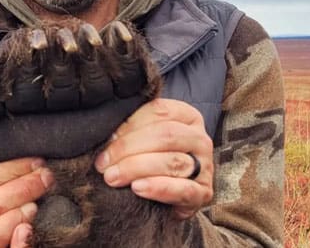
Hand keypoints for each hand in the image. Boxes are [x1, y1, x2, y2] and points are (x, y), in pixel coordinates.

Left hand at [94, 98, 213, 218]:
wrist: (168, 199)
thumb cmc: (152, 160)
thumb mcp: (144, 139)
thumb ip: (132, 130)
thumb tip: (105, 133)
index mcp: (187, 116)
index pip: (159, 110)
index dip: (130, 124)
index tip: (107, 140)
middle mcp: (200, 138)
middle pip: (165, 135)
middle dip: (128, 148)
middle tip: (104, 163)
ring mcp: (205, 166)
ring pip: (172, 161)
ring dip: (136, 168)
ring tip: (113, 177)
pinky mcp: (203, 193)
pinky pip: (182, 189)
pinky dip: (158, 188)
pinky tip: (137, 188)